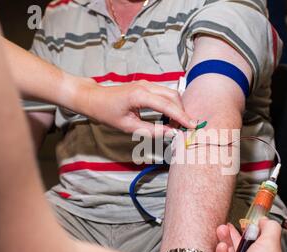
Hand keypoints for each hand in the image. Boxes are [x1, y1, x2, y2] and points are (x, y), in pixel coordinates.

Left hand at [77, 79, 196, 135]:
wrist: (94, 98)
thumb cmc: (106, 112)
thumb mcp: (127, 126)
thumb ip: (150, 130)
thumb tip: (169, 133)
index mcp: (140, 96)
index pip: (167, 106)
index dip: (181, 117)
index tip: (192, 126)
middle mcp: (145, 86)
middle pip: (173, 97)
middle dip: (181, 112)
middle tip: (183, 128)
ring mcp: (146, 83)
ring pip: (170, 94)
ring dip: (177, 108)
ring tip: (175, 124)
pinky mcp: (146, 85)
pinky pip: (164, 93)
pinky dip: (170, 104)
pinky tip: (169, 116)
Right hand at [215, 218, 286, 251]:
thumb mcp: (271, 242)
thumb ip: (270, 228)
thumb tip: (266, 220)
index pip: (267, 248)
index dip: (257, 234)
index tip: (249, 225)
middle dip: (238, 236)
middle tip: (230, 226)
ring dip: (227, 242)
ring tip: (222, 231)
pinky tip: (221, 247)